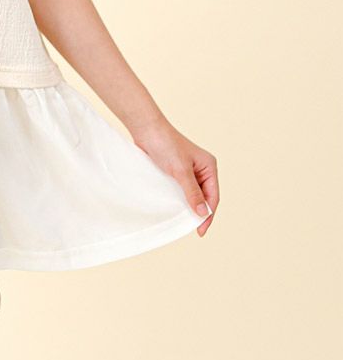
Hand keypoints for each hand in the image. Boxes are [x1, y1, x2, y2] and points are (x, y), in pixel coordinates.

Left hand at [130, 120, 218, 236]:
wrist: (146, 129)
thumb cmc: (165, 144)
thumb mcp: (180, 170)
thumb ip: (192, 192)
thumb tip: (202, 212)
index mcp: (209, 166)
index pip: (213, 196)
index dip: (208, 214)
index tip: (200, 230)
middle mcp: (201, 168)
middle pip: (205, 196)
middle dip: (200, 212)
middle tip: (193, 229)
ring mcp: (189, 169)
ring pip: (193, 193)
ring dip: (190, 206)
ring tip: (185, 222)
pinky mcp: (175, 170)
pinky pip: (181, 189)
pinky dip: (180, 199)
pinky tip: (176, 208)